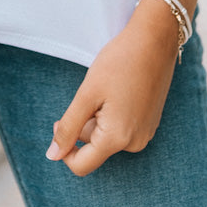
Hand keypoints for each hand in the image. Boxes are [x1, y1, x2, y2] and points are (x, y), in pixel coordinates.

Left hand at [46, 0, 179, 175]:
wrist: (154, 40)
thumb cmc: (119, 62)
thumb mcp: (87, 93)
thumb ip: (69, 127)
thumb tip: (52, 156)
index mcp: (117, 139)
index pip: (81, 165)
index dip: (64, 147)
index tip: (60, 121)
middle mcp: (135, 143)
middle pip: (94, 147)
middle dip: (84, 124)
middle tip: (88, 93)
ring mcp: (145, 134)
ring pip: (107, 136)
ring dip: (98, 118)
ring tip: (106, 89)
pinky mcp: (150, 123)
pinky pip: (122, 128)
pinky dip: (113, 114)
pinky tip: (118, 90)